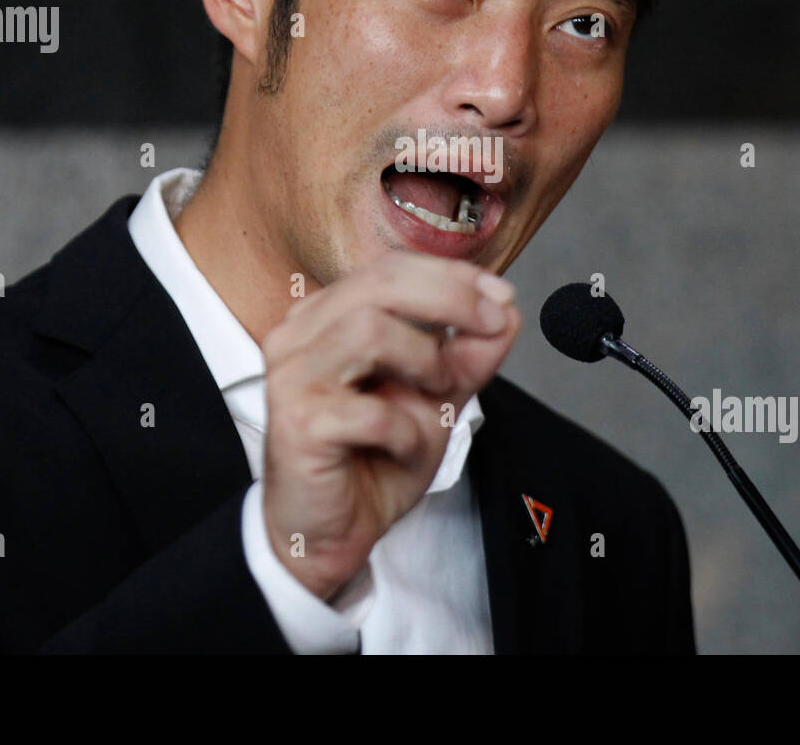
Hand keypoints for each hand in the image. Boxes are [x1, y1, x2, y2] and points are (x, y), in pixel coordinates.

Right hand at [259, 251, 520, 599]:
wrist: (332, 530)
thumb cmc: (371, 459)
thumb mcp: (436, 398)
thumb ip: (467, 355)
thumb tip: (506, 311)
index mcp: (328, 316)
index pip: (392, 269)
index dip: (452, 275)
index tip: (501, 294)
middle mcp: (301, 335)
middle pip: (380, 283)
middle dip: (450, 297)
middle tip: (492, 322)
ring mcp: (293, 376)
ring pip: (369, 331)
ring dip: (425, 360)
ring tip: (440, 392)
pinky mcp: (297, 422)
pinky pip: (367, 409)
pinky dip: (404, 428)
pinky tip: (405, 446)